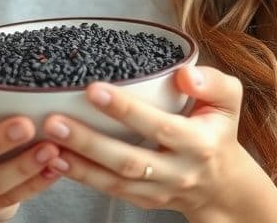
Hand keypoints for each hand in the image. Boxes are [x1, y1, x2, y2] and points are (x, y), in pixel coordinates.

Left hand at [40, 65, 257, 216]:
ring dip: (77, 163)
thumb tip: (184, 75)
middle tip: (54, 121)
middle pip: (128, 161)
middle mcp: (177, 171)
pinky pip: (109, 191)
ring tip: (47, 141)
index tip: (94, 89)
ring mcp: (158, 190)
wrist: (222, 185)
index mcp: (198, 143)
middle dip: (89, 142)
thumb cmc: (218, 131)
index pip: (159, 126)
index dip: (126, 110)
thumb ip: (213, 83)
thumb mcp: (229, 101)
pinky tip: (56, 160)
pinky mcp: (142, 201)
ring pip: (113, 182)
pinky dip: (81, 176)